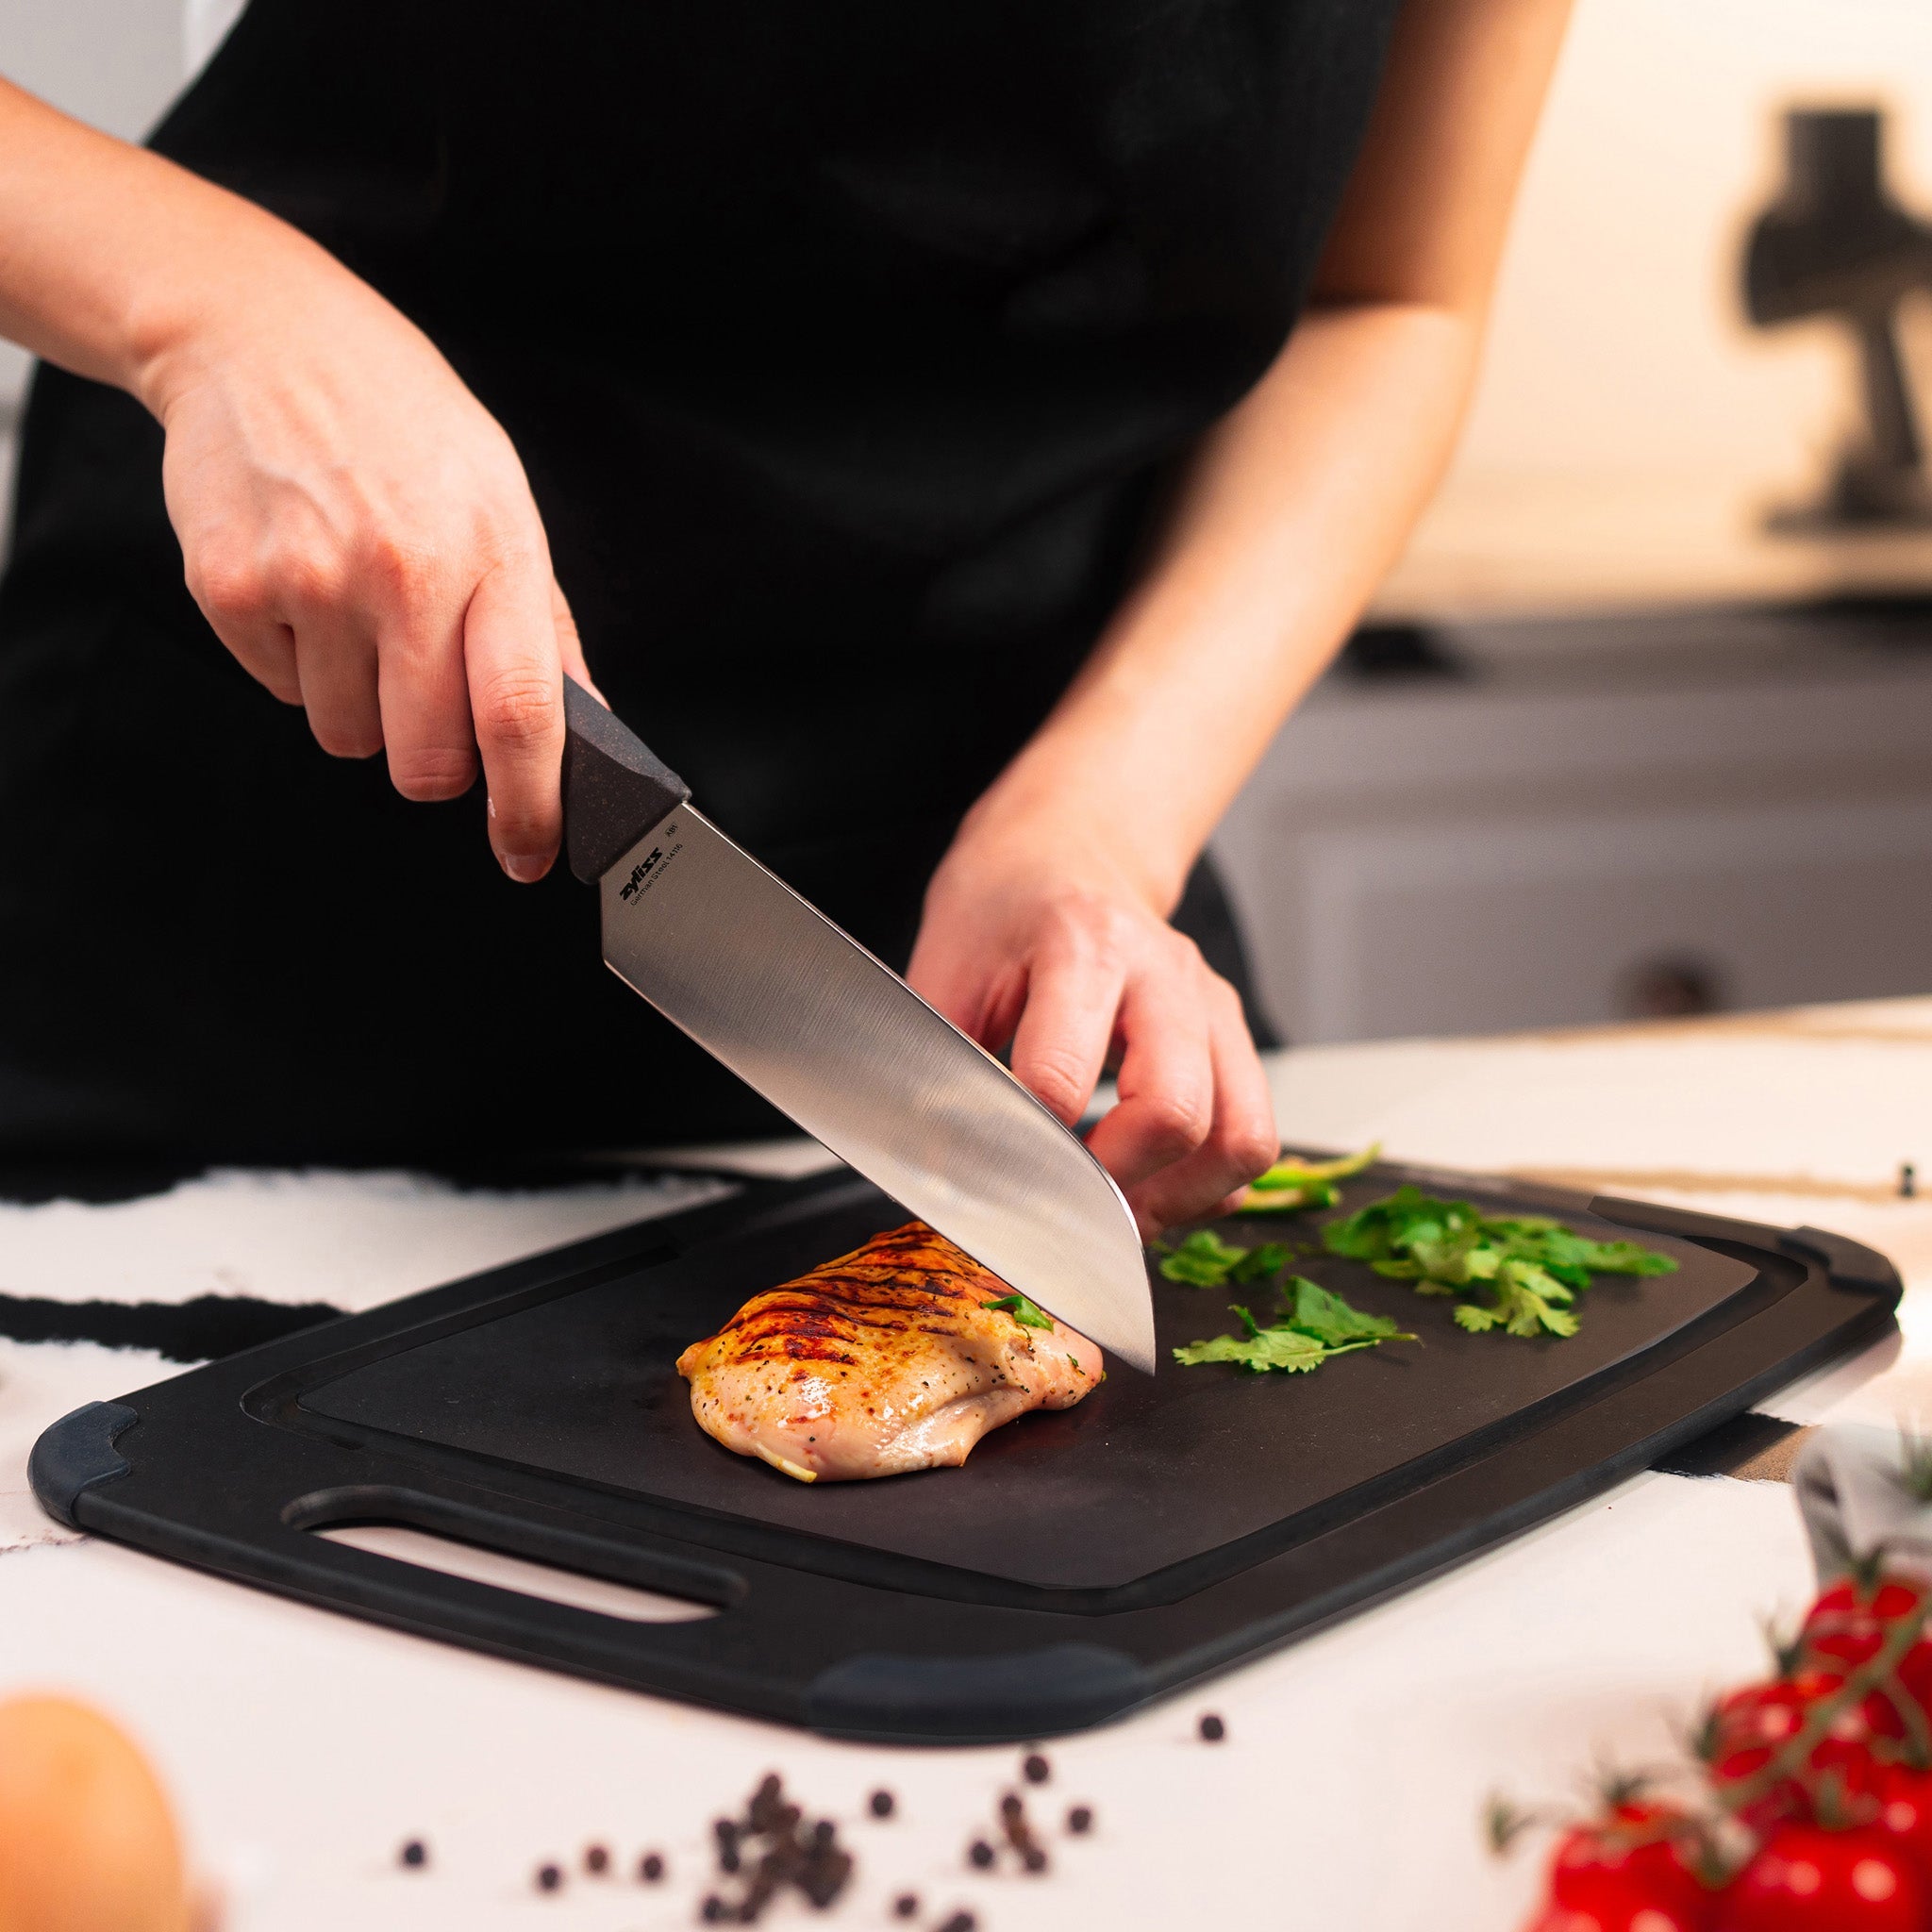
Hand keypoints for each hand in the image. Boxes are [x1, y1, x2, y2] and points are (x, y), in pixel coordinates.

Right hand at [143, 242, 589, 879]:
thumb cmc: (402, 428)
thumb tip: (583, 732)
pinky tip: (304, 582)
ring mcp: (310, 582)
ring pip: (348, 738)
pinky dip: (297, 662)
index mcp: (490, 555)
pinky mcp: (231, 588)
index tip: (530, 853)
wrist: (262, 337)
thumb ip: (543, 628)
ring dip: (359, 703)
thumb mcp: (501, 504)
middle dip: (433, 756)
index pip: (521, 716)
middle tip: (424, 688)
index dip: (529, 805)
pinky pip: (279, 693)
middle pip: (426, 761)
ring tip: (357, 605)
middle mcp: (403, 572)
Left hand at [907, 819, 1278, 1238]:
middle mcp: (1165, 974)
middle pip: (1177, 1112)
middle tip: (1066, 1204)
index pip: (1062, 1078)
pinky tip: (1154, 1186)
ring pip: (1242, 1137)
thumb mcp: (945, 970)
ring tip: (1115, 1212)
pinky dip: (1210, 1185)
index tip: (995, 1172)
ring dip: (1179, 1198)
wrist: (1069, 851)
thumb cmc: (1001, 909)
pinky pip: (1253, 1137)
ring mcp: (1211, 1007)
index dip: (1025, 1145)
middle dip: (1117, 1184)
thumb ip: (942, 1065)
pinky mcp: (1232, 1038)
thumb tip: (940, 1167)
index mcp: (1081, 945)